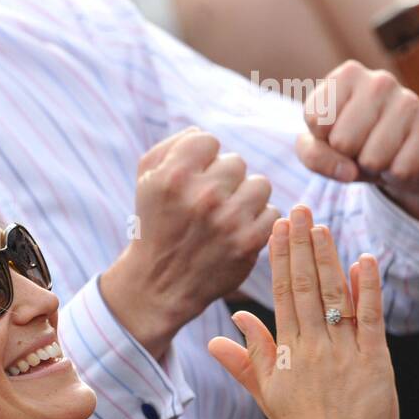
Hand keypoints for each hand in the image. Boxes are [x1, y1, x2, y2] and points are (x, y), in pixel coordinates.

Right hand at [101, 128, 278, 358]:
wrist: (158, 285)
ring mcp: (227, 220)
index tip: (193, 180)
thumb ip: (170, 147)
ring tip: (226, 215)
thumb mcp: (146, 182)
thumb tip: (200, 133)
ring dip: (245, 198)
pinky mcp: (248, 242)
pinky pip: (272, 212)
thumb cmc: (155, 225)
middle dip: (223, 180)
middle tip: (208, 203)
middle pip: (236, 162)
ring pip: (259, 184)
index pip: (207, 141)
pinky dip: (257, 222)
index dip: (201, 160)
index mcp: (173, 177)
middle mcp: (201, 196)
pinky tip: (237, 232)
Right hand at [208, 205, 398, 418]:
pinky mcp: (373, 362)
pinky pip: (369, 319)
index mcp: (285, 352)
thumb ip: (249, 356)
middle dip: (301, 246)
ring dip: (328, 259)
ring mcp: (343, 353)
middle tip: (297, 210)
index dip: (280, 259)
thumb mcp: (266, 391)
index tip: (277, 230)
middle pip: (306, 287)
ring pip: (335, 297)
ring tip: (322, 226)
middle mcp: (312, 347)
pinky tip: (365, 260)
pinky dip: (369, 289)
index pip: (281, 294)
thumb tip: (229, 325)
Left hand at [297, 62, 418, 227]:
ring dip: (370, 167)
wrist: (398, 153)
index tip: (333, 130)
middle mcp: (380, 80)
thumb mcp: (318, 147)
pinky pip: (400, 170)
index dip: (321, 137)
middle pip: (343, 142)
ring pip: (372, 159)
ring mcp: (410, 101)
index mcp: (347, 75)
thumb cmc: (349, 142)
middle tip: (359, 145)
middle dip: (346, 155)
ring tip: (377, 151)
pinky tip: (399, 158)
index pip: (317, 120)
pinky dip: (394, 175)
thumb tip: (348, 172)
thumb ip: (314, 156)